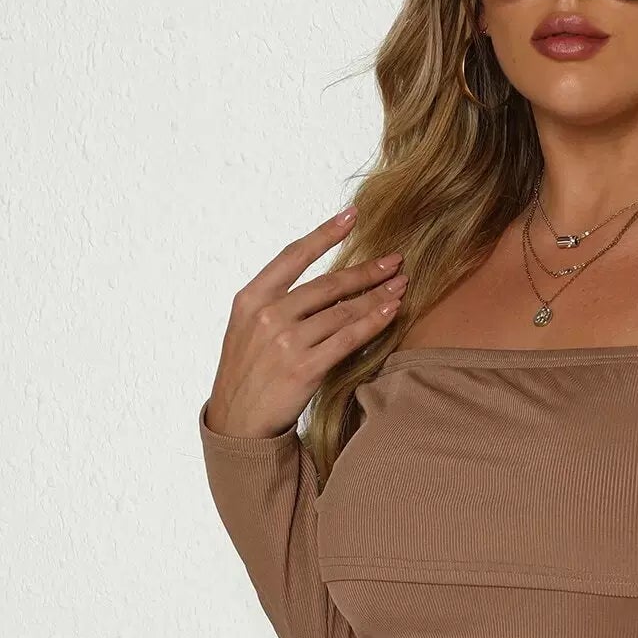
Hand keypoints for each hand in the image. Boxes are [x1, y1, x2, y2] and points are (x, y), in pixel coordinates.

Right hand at [204, 205, 407, 439]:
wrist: (237, 421)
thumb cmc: (246, 373)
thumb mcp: (246, 328)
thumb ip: (276, 302)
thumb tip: (321, 284)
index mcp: (251, 298)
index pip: (294, 256)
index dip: (325, 234)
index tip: (352, 216)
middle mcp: (268, 315)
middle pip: (328, 284)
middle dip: (366, 271)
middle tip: (394, 260)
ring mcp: (287, 341)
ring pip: (343, 311)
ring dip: (377, 296)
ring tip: (401, 285)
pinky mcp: (305, 367)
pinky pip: (348, 339)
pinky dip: (373, 323)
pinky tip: (392, 311)